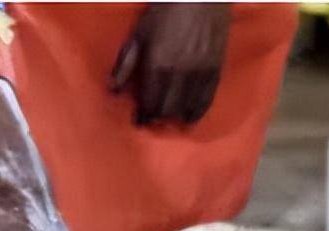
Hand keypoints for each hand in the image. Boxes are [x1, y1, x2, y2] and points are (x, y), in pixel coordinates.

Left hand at [111, 3, 231, 124]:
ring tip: (169, 119)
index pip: (149, 102)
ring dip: (176, 117)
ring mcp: (199, 74)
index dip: (143, 115)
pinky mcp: (215, 71)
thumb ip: (125, 64)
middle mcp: (179, 74)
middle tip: (152, 121)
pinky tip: (190, 118)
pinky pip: (206, 100)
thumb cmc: (165, 11)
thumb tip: (113, 90)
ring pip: (186, 108)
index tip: (139, 120)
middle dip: (158, 117)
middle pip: (167, 109)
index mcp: (157, 65)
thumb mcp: (139, 34)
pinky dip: (197, 112)